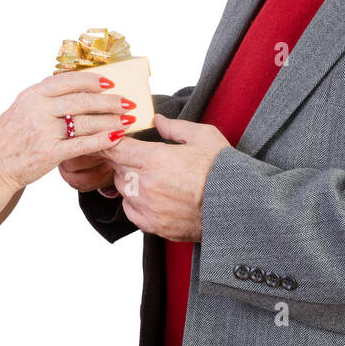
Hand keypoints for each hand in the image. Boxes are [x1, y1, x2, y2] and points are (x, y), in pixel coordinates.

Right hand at [0, 71, 132, 190]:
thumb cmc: (7, 139)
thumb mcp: (20, 108)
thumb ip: (44, 98)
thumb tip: (74, 89)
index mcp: (32, 94)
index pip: (68, 80)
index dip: (92, 80)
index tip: (109, 82)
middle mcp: (38, 109)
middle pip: (82, 100)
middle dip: (109, 101)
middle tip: (127, 103)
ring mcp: (43, 131)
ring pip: (85, 121)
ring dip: (110, 120)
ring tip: (127, 119)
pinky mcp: (49, 153)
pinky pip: (82, 144)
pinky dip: (103, 139)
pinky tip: (117, 136)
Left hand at [105, 114, 229, 241]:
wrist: (238, 208)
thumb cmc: (223, 170)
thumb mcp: (203, 137)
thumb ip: (175, 127)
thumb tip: (157, 119)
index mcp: (155, 159)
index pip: (116, 148)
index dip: (108, 141)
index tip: (107, 138)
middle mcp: (146, 184)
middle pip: (118, 168)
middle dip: (124, 161)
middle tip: (139, 157)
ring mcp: (149, 207)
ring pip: (122, 190)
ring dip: (129, 181)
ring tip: (149, 177)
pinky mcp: (154, 226)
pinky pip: (130, 210)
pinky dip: (134, 202)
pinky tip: (149, 196)